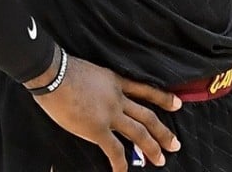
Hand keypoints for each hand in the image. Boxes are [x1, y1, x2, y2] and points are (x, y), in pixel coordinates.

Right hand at [32, 54, 182, 170]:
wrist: (53, 73)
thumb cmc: (61, 68)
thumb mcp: (89, 70)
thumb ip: (96, 84)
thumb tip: (92, 93)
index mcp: (115, 81)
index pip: (144, 90)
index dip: (163, 98)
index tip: (178, 103)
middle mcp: (118, 98)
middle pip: (147, 116)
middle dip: (163, 131)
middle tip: (175, 144)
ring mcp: (110, 114)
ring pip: (138, 133)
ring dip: (152, 147)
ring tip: (161, 160)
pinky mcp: (97, 129)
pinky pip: (114, 150)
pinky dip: (120, 164)